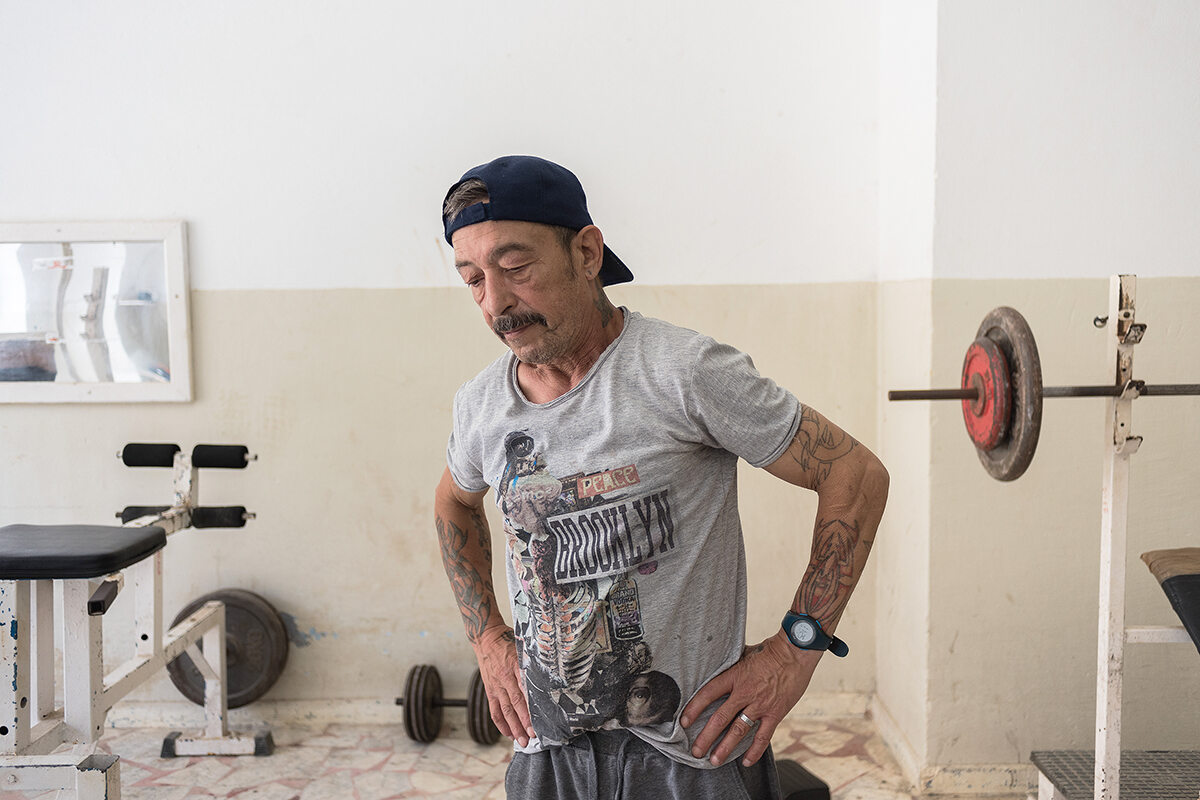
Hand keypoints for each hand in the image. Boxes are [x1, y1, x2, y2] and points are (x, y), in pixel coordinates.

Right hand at [473, 625, 534, 746]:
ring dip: (514, 727)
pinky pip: (494, 710)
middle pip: (516, 704)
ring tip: (522, 741)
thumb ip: (534, 663)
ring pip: (505, 710)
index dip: (532, 707)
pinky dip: (501, 724)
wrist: (486, 638)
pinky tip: (508, 734)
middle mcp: (505, 678)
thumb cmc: (509, 642)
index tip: (541, 720)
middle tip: (533, 737)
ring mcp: (496, 686)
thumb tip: (551, 674)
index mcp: (516, 667)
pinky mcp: (490, 690)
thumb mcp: (523, 648)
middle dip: (525, 722)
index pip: (525, 691)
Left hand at [680, 631, 820, 766]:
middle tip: (695, 751)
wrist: (796, 652)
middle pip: (720, 718)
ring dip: (725, 748)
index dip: (694, 708)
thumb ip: (730, 664)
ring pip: (739, 730)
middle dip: (705, 737)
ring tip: (714, 761)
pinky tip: (746, 762)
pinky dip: (754, 751)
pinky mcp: (775, 713)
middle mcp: (744, 693)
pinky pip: (763, 736)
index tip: (683, 722)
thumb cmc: (770, 651)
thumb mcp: (744, 653)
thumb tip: (716, 663)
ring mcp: (760, 704)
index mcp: (734, 676)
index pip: (708, 694)